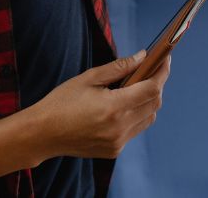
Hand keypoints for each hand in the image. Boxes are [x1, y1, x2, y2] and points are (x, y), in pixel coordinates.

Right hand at [31, 51, 171, 158]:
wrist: (41, 134)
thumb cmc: (61, 102)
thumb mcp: (89, 78)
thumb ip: (119, 67)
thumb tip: (142, 56)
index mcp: (114, 108)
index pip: (152, 88)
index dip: (162, 71)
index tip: (165, 58)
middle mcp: (120, 128)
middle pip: (154, 103)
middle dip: (157, 84)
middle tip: (152, 68)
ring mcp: (118, 142)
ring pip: (148, 117)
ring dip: (148, 101)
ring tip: (137, 86)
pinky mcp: (114, 150)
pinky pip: (135, 130)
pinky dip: (136, 115)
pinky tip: (124, 105)